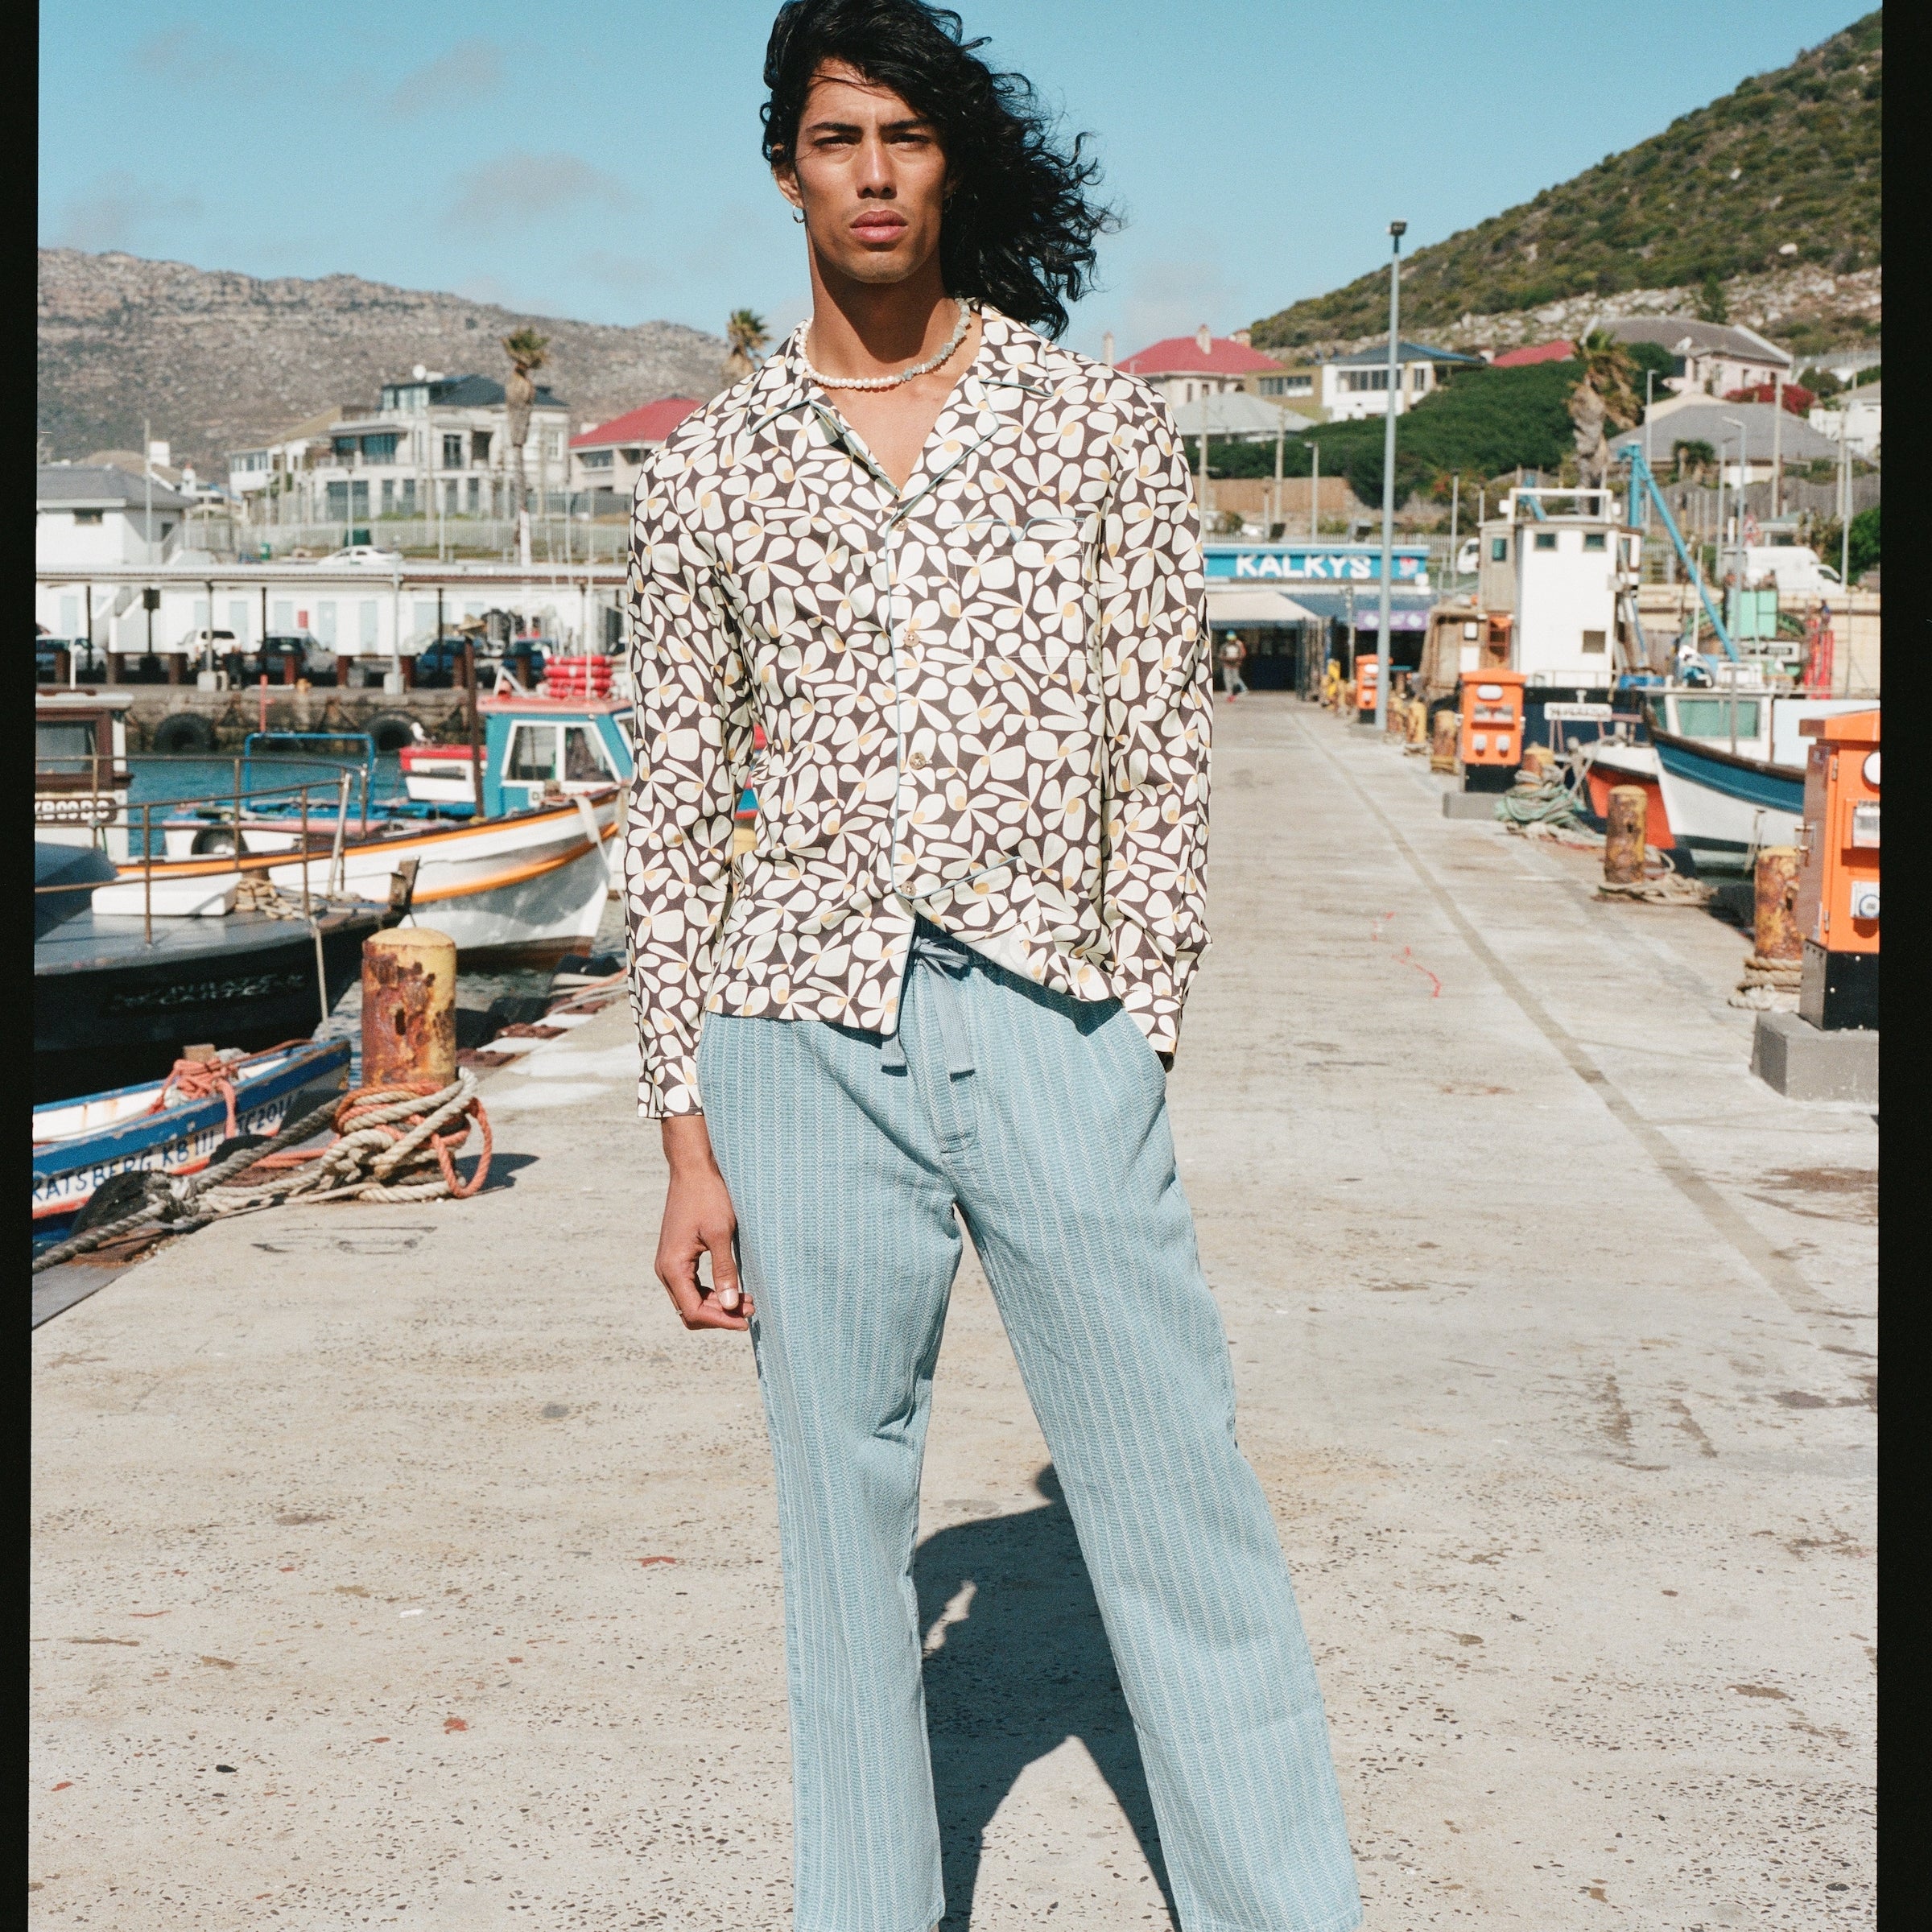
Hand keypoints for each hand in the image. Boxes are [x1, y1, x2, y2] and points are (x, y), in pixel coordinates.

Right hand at [655, 1116, 750, 1330]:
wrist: (693, 1168)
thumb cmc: (708, 1196)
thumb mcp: (721, 1233)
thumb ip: (725, 1271)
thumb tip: (732, 1306)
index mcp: (673, 1266)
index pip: (694, 1310)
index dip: (721, 1320)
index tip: (747, 1320)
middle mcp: (665, 1269)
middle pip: (690, 1310)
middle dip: (721, 1315)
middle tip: (752, 1309)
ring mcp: (669, 1262)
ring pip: (691, 1299)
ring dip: (718, 1304)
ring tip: (748, 1300)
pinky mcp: (677, 1255)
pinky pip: (692, 1285)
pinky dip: (712, 1291)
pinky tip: (734, 1287)